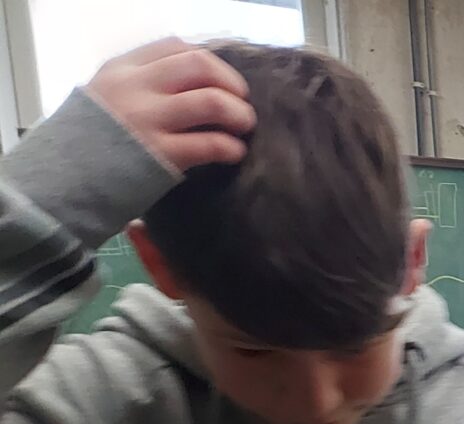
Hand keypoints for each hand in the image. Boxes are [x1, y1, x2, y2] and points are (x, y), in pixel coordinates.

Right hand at [88, 39, 253, 171]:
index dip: (210, 62)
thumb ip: (142, 84)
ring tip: (244, 127)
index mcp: (122, 68)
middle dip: (231, 83)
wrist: (63, 179)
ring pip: (212, 102)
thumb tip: (197, 85)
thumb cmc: (91, 141)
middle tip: (242, 103)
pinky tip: (234, 152)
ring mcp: (148, 120)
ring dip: (239, 114)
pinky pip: (210, 144)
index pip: (176, 47)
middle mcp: (135, 87)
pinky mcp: (161, 155)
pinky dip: (231, 147)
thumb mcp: (106, 96)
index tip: (222, 81)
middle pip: (200, 66)